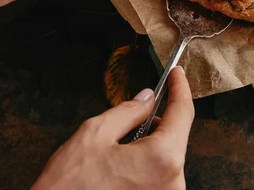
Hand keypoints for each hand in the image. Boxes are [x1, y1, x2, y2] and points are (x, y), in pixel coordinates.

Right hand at [31, 66, 193, 189]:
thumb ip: (128, 111)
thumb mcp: (95, 134)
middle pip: (176, 136)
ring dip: (151, 142)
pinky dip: (147, 162)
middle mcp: (172, 183)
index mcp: (161, 158)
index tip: (177, 74)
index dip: (180, 88)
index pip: (182, 113)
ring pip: (167, 157)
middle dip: (158, 118)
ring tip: (120, 145)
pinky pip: (160, 176)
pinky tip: (123, 164)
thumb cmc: (70, 187)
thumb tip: (146, 98)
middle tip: (138, 109)